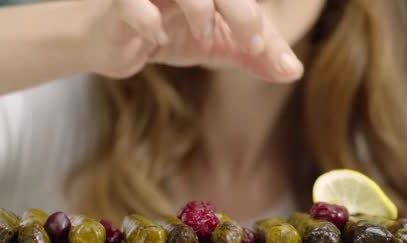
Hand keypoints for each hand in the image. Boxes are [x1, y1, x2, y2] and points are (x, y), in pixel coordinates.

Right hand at [80, 0, 303, 81]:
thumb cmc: (167, 31)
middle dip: (240, 9)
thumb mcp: (218, 44)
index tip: (263, 47)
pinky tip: (155, 38)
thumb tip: (294, 71)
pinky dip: (146, 19)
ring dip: (197, 7)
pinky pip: (130, 4)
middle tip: (252, 42)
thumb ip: (255, 53)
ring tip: (204, 36)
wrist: (112, 42)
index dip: (254, 16)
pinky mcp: (119, 6)